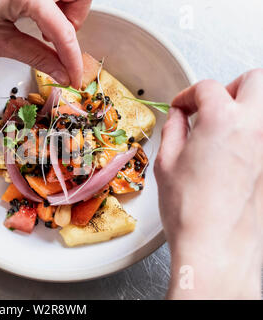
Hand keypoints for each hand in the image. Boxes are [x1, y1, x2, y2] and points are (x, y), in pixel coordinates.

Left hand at [0, 0, 91, 87]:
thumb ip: (36, 56)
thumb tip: (61, 72)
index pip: (63, 30)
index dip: (73, 58)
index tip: (74, 77)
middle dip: (77, 21)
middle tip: (61, 43)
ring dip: (68, 11)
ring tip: (48, 32)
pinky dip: (55, 4)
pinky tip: (42, 18)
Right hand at [155, 69, 262, 298]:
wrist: (215, 245)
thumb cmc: (191, 209)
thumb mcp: (167, 162)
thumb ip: (173, 129)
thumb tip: (178, 117)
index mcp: (223, 120)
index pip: (207, 88)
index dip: (187, 95)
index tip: (181, 107)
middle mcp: (255, 127)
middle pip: (253, 81)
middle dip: (229, 87)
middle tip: (211, 105)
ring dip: (245, 106)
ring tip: (224, 126)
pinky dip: (252, 133)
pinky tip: (233, 151)